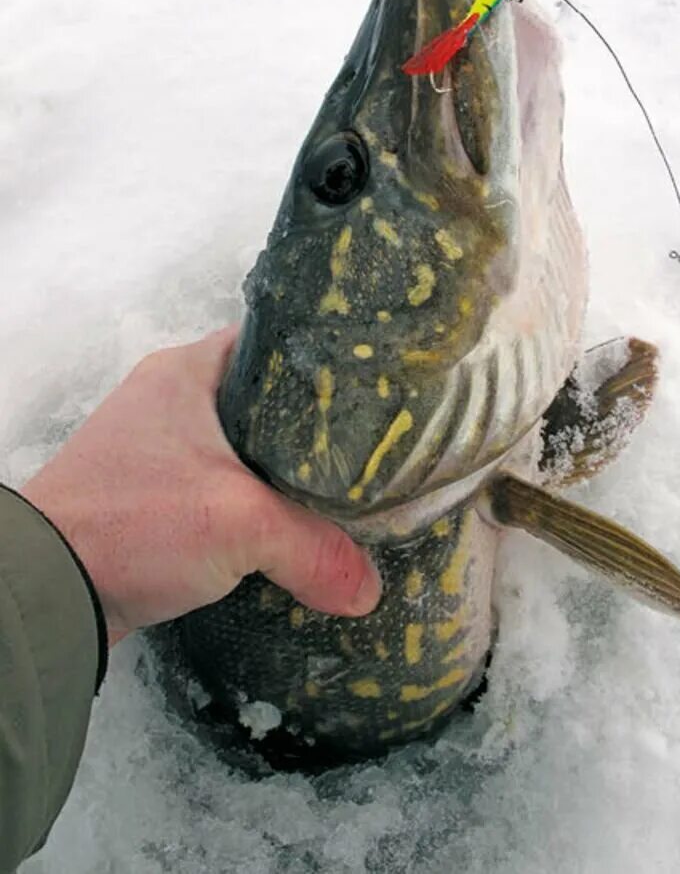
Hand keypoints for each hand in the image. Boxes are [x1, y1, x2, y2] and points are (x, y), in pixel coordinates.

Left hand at [22, 327, 380, 643]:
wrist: (45, 588)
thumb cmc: (138, 522)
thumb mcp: (239, 526)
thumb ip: (314, 549)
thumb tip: (370, 591)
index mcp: (188, 370)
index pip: (276, 345)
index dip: (327, 365)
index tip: (376, 394)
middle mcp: (171, 398)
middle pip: (266, 401)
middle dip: (315, 431)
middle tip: (369, 452)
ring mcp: (158, 447)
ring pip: (243, 449)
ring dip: (282, 474)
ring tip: (341, 492)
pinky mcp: (151, 493)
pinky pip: (219, 487)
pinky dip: (252, 505)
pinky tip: (288, 529)